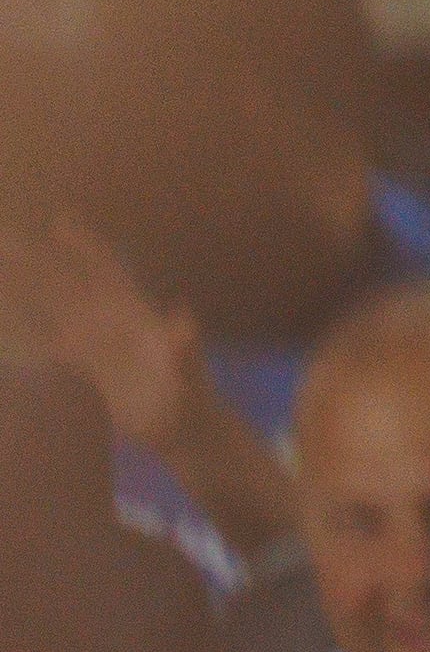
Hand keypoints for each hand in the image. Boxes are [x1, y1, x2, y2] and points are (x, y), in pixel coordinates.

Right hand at [0, 217, 201, 450]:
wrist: (184, 430)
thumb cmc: (189, 400)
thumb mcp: (186, 373)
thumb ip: (183, 348)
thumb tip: (185, 320)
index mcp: (134, 314)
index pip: (106, 269)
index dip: (85, 246)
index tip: (59, 220)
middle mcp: (114, 322)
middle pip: (71, 283)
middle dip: (41, 260)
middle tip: (5, 239)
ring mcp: (102, 343)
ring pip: (60, 308)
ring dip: (32, 291)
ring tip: (1, 273)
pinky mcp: (94, 367)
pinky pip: (58, 344)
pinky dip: (35, 336)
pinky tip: (12, 333)